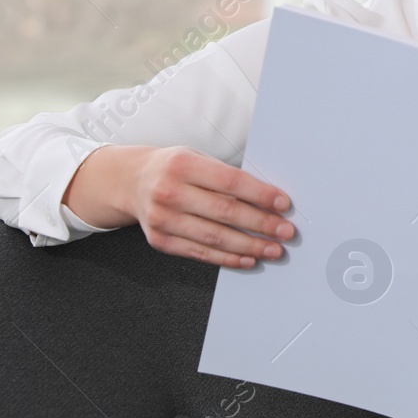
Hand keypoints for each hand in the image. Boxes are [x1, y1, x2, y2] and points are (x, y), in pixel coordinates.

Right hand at [67, 145, 294, 268]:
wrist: (131, 181)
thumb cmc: (173, 168)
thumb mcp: (196, 158)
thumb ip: (226, 176)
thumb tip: (268, 198)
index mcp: (183, 164)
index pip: (230, 182)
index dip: (260, 194)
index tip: (283, 204)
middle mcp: (169, 191)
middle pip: (225, 212)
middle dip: (261, 224)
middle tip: (286, 231)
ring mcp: (162, 219)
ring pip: (215, 237)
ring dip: (250, 246)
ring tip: (273, 249)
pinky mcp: (160, 241)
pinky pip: (201, 253)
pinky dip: (228, 259)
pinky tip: (249, 259)